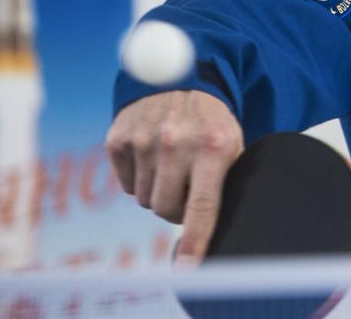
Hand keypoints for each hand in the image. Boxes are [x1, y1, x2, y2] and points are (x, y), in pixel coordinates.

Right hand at [105, 89, 242, 264]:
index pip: (201, 205)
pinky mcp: (118, 137)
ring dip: (157, 191)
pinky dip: (138, 178)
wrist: (179, 80)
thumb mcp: (232, 146)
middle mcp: (176, 141)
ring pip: (144, 200)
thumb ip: (226, 185)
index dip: (194, 241)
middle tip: (186, 184)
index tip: (188, 269)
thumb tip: (222, 233)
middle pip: (166, 209)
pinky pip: (126, 185)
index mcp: (213, 146)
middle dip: (176, 207)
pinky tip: (152, 154)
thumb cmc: (212, 125)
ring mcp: (144, 138)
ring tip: (171, 165)